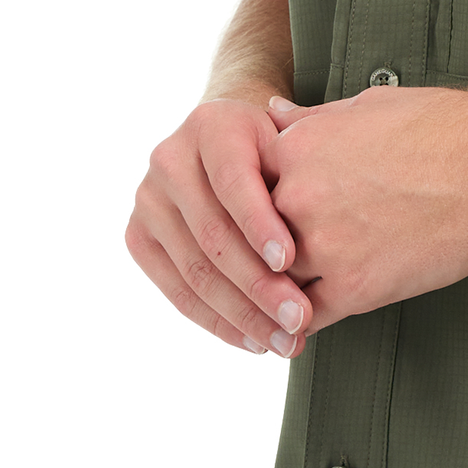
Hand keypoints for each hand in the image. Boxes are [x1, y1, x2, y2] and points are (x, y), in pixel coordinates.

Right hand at [124, 97, 313, 357]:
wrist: (230, 139)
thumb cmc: (279, 146)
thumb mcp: (295, 140)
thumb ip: (305, 164)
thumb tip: (329, 200)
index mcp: (211, 126)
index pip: (234, 182)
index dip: (259, 224)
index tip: (291, 261)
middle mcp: (169, 159)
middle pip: (213, 234)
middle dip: (258, 285)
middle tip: (300, 319)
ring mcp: (148, 200)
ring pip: (195, 271)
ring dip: (242, 315)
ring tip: (284, 341)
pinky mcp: (139, 237)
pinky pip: (178, 291)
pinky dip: (218, 322)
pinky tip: (253, 341)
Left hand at [261, 85, 467, 330]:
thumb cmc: (445, 127)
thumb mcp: (366, 106)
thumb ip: (310, 118)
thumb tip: (275, 113)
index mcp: (295, 148)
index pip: (243, 189)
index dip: (252, 207)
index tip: (260, 221)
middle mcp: (297, 196)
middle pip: (251, 238)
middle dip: (260, 253)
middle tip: (262, 269)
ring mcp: (324, 244)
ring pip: (273, 282)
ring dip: (275, 294)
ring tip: (272, 307)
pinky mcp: (356, 287)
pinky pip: (307, 316)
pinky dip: (299, 325)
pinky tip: (298, 330)